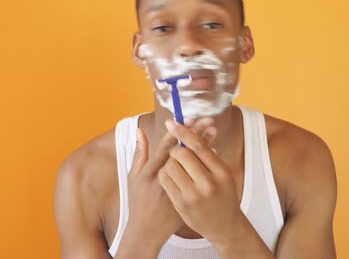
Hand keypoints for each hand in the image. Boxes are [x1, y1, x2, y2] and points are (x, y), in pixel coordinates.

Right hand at [118, 118, 217, 256]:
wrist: (147, 231)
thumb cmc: (139, 201)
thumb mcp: (134, 177)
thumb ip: (139, 153)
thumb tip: (140, 130)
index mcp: (151, 172)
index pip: (165, 147)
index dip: (177, 131)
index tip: (187, 117)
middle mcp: (166, 179)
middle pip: (183, 151)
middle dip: (196, 134)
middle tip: (207, 119)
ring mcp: (179, 189)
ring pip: (194, 164)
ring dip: (204, 145)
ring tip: (214, 129)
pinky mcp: (189, 196)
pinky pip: (201, 175)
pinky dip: (207, 162)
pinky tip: (214, 149)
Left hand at [158, 119, 244, 245]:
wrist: (225, 227)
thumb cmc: (224, 195)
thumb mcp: (224, 174)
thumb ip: (210, 154)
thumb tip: (198, 130)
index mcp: (221, 172)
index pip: (199, 146)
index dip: (184, 131)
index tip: (172, 122)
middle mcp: (208, 184)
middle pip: (182, 154)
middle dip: (176, 148)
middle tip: (177, 150)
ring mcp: (193, 196)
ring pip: (170, 166)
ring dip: (170, 161)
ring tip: (176, 165)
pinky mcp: (181, 205)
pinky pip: (165, 180)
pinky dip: (165, 173)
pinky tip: (171, 175)